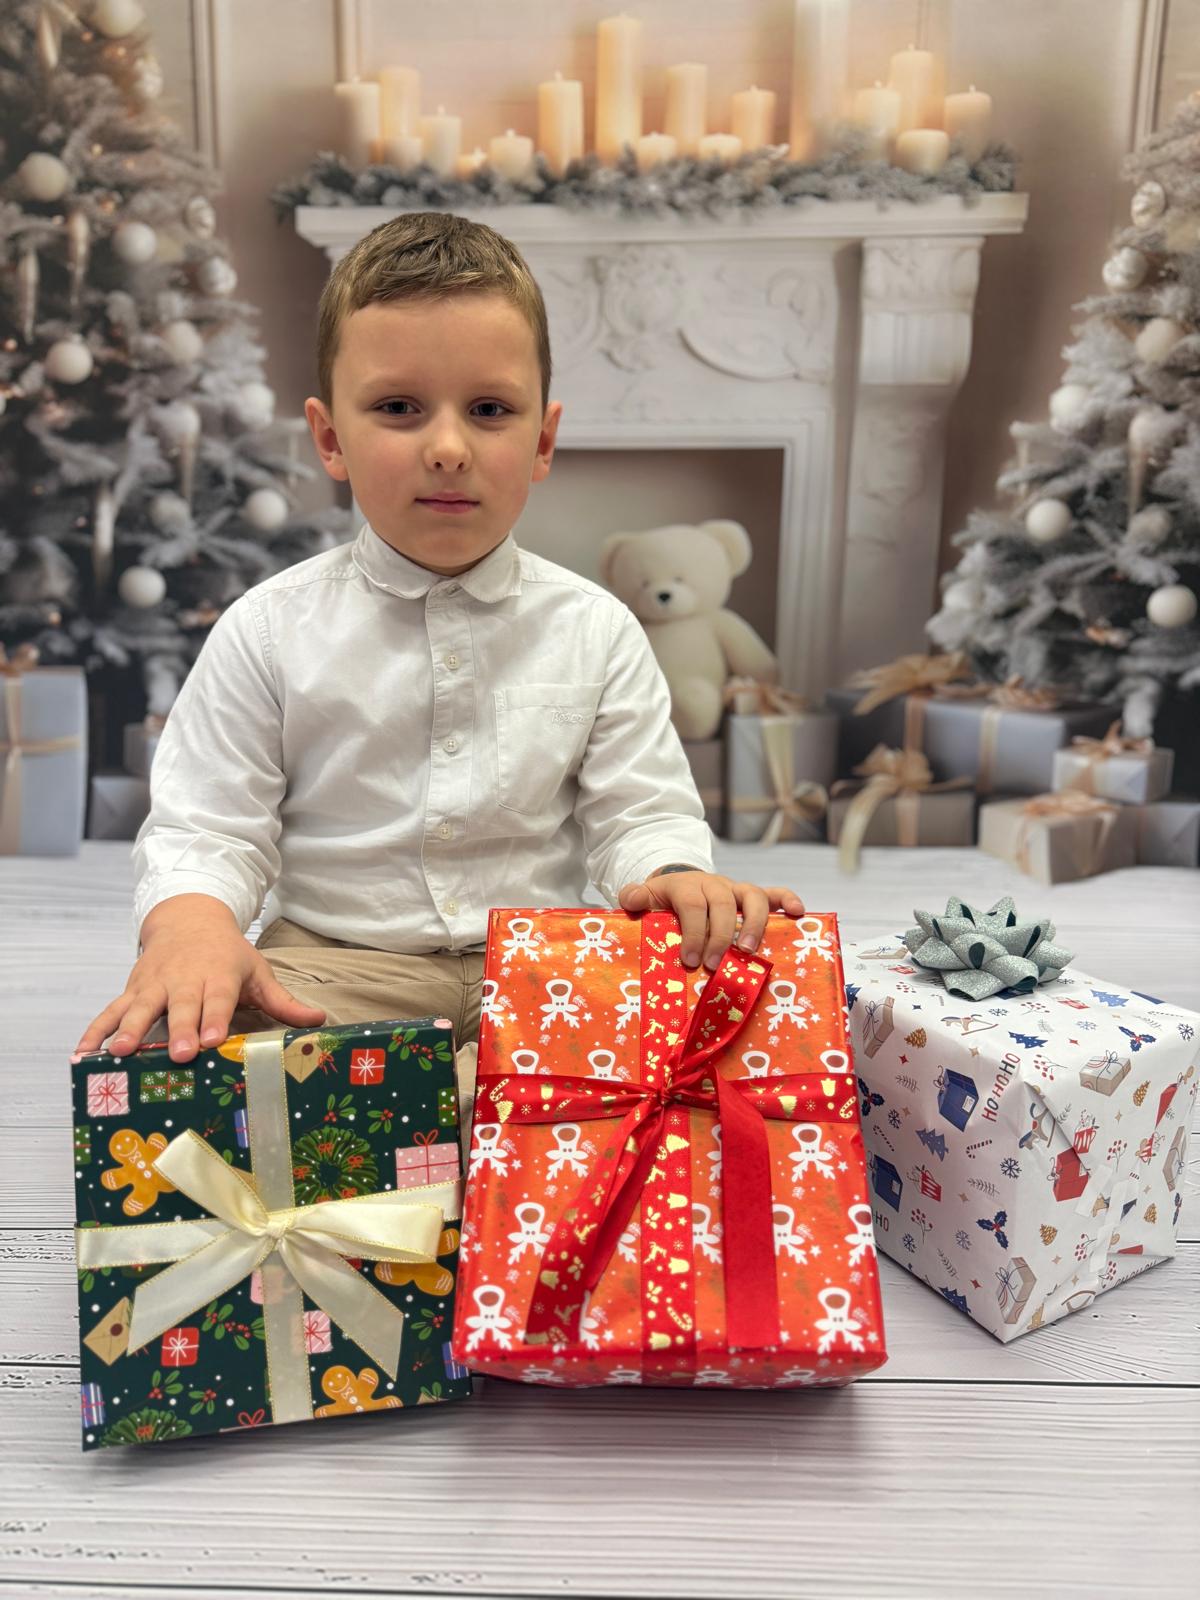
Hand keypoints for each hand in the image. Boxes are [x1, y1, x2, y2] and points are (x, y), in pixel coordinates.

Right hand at [72, 894, 326, 1062]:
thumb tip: (319, 1020)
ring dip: (129, 1030)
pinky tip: (84, 1053)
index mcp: (219, 976)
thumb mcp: (257, 971)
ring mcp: (154, 986)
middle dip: (180, 1029)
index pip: (219, 999)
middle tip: (179, 1053)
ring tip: (119, 1053)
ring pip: (141, 1009)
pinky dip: (96, 1030)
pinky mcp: (133, 990)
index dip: (216, 1018)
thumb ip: (283, 1002)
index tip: (214, 1039)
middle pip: (181, 1007)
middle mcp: (184, 980)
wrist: (188, 918)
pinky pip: (111, 1011)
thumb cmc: (227, 954)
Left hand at [617, 871, 804, 969]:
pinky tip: (798, 913)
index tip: (690, 960)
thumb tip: (630, 900)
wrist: (681, 884)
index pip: (692, 905)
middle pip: (722, 904)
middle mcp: (714, 884)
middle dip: (719, 936)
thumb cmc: (665, 901)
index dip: (693, 932)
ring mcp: (736, 889)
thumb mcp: (645, 897)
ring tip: (749, 950)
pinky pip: (774, 893)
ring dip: (754, 923)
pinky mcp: (751, 896)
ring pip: (752, 897)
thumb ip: (635, 898)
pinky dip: (787, 900)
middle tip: (714, 964)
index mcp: (686, 885)